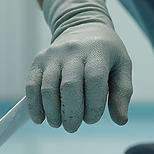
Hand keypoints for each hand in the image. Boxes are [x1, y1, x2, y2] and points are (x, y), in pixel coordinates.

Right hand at [27, 0, 132, 132]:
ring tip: (60, 123)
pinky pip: (31, 86)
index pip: (94, 81)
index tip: (92, 119)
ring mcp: (53, 55)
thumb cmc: (106, 54)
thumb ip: (122, 94)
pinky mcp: (38, 61)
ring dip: (53, 113)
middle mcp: (74, 51)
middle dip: (71, 113)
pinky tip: (41, 119)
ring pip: (48, 88)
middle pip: (69, 87)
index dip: (93, 105)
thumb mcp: (122, 67)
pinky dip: (34, 106)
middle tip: (73, 127)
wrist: (82, 27)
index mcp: (98, 52)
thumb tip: (120, 121)